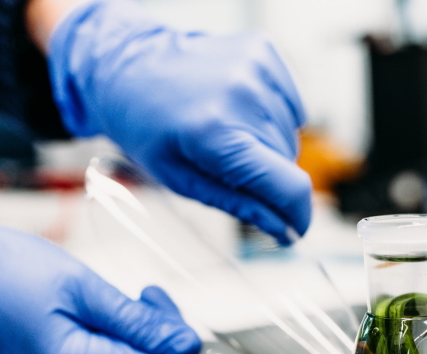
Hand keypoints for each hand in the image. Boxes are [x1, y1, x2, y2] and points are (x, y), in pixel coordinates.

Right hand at [0, 201, 200, 353]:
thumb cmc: (7, 274)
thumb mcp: (85, 288)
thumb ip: (140, 324)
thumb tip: (187, 346)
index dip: (176, 344)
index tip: (161, 307)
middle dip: (153, 336)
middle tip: (138, 294)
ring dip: (129, 339)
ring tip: (103, 303)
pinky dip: (106, 348)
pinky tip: (87, 321)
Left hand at [38, 0, 310, 243]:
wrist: (127, 67)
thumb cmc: (147, 128)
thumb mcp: (182, 180)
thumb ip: (240, 206)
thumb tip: (286, 231)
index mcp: (215, 133)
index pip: (289, 185)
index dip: (299, 214)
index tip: (296, 229)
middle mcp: (241, 94)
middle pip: (289, 161)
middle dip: (267, 174)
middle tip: (227, 163)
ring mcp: (254, 67)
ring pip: (291, 133)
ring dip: (267, 142)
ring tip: (227, 130)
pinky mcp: (263, 50)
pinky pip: (290, 103)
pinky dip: (272, 114)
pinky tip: (239, 109)